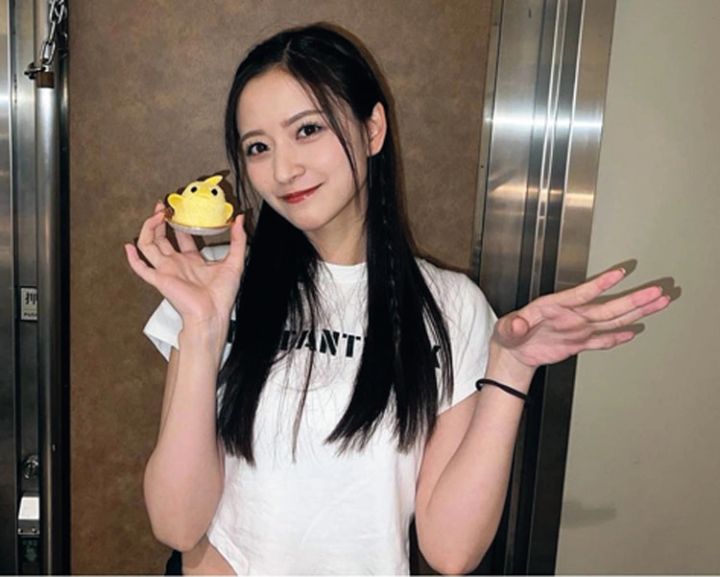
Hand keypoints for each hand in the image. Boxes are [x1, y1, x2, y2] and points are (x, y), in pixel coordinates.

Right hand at [124, 202, 246, 329]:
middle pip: (162, 238)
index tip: (179, 209)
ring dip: (149, 229)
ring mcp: (167, 270)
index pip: (182, 237)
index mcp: (193, 260)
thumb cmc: (222, 295)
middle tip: (162, 206)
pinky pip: (141, 269)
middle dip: (160, 221)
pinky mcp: (159, 280)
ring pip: (149, 246)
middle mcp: (178, 264)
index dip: (179, 223)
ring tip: (155, 215)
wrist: (212, 313)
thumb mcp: (235, 261)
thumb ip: (238, 239)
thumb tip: (240, 219)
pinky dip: (132, 258)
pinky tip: (128, 246)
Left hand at [490, 268, 671, 376]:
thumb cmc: (509, 333)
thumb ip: (513, 326)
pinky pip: (601, 340)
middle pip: (608, 307)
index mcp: (555, 307)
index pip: (582, 293)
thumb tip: (518, 324)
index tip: (620, 273)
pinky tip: (634, 332)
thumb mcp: (506, 329)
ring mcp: (578, 329)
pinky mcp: (578, 343)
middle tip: (657, 291)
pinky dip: (617, 338)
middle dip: (634, 299)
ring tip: (658, 303)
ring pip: (611, 320)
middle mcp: (572, 316)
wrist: (513, 350)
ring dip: (635, 312)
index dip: (601, 284)